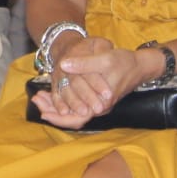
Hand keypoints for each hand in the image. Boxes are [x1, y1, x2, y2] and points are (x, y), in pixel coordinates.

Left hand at [30, 35, 147, 127]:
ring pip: (73, 112)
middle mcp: (98, 108)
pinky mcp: (96, 99)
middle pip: (72, 118)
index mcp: (101, 104)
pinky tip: (52, 93)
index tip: (42, 110)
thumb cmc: (124, 62)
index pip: (76, 118)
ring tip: (39, 96)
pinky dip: (64, 101)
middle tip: (35, 100)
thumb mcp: (105, 59)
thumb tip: (63, 64)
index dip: (58, 117)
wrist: (140, 66)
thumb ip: (84, 63)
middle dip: (52, 111)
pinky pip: (77, 106)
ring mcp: (97, 105)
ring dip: (56, 106)